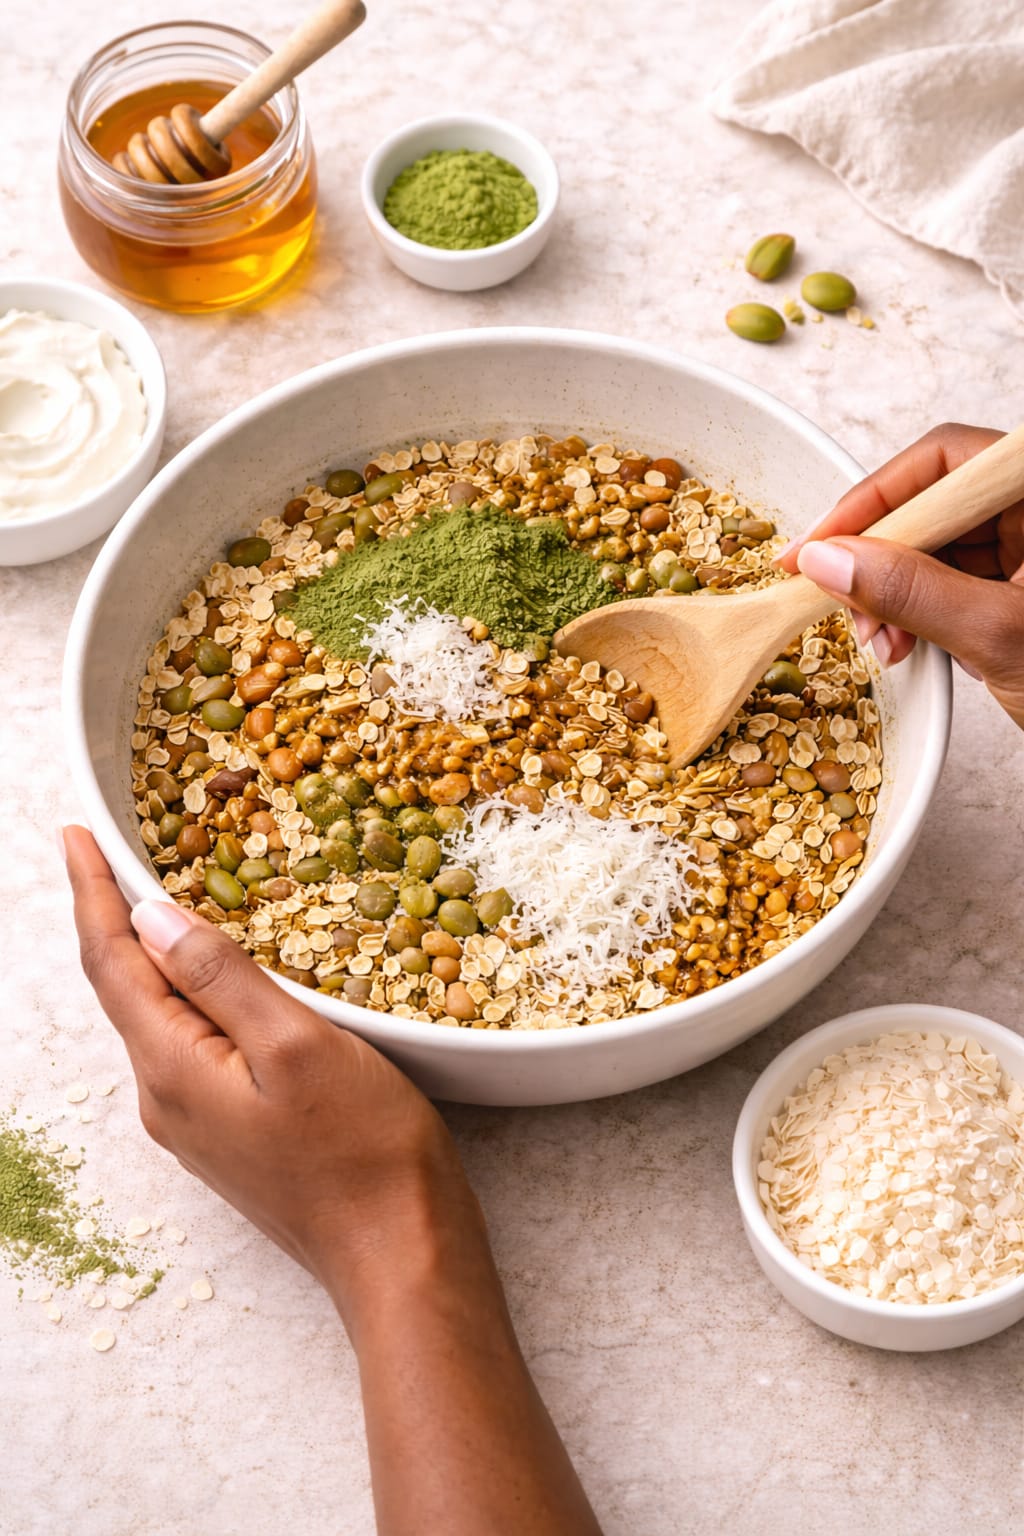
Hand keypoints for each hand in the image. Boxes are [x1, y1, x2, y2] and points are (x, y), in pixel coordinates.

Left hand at [65, 826, 602, 1534]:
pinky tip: (212, 978)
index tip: (73, 836)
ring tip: (154, 897)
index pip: (112, 964)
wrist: (399, 1252)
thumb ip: (222, 979)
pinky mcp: (231, 1135)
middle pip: (124, 991)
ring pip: (158, 1020)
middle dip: (112, 918)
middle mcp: (167, 1100)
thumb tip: (154, 919)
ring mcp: (197, 1123)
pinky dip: (188, 995)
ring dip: (150, 956)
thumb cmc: (363, 1149)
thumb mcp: (296, 1046)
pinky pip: (190, 1047)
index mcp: (173, 1071)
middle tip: (108, 852)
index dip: (91, 893)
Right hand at [776, 423, 1023, 729]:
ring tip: (882, 642)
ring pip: (937, 545)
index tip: (818, 545)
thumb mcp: (1000, 636)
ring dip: (892, 593)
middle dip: (879, 557)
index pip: (944, 459)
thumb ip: (911, 590)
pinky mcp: (1022, 588)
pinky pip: (953, 580)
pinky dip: (918, 612)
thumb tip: (830, 559)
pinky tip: (906, 645)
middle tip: (843, 604)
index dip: (871, 499)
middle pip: (935, 502)